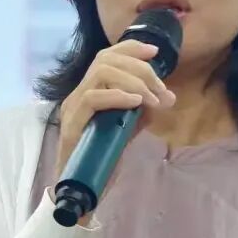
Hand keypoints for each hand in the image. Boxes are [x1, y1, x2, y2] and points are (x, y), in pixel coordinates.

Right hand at [54, 39, 174, 179]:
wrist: (83, 189)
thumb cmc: (102, 159)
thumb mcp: (127, 130)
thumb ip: (142, 112)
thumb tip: (166, 97)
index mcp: (90, 91)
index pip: (106, 57)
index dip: (130, 48)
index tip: (155, 52)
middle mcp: (78, 94)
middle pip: (105, 60)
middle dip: (140, 68)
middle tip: (161, 88)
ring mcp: (73, 107)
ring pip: (101, 73)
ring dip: (134, 81)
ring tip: (152, 98)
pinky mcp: (72, 123)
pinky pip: (93, 98)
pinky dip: (118, 96)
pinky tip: (136, 103)